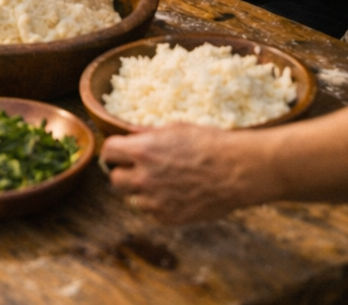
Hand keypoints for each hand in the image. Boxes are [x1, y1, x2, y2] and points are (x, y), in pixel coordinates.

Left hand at [101, 126, 256, 223]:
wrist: (239, 171)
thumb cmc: (211, 144)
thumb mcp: (176, 129)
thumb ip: (148, 134)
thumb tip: (131, 134)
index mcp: (142, 150)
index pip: (108, 152)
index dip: (114, 152)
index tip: (121, 153)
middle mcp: (144, 177)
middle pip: (115, 179)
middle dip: (124, 173)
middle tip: (139, 170)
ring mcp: (155, 201)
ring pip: (131, 199)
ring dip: (141, 191)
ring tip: (162, 182)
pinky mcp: (168, 218)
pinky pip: (151, 213)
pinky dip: (157, 205)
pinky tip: (174, 194)